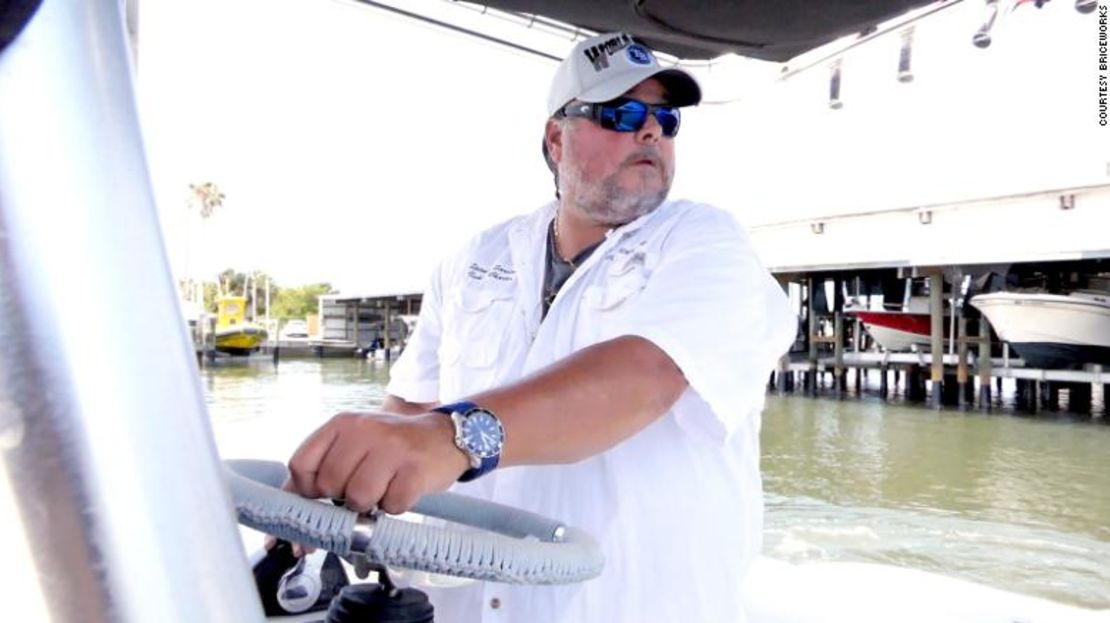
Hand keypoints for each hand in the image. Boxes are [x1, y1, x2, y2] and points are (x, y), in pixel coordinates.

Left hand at [286, 411, 467, 514]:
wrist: (444, 437)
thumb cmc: (392, 448)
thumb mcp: (354, 446)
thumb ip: (319, 471)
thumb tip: (285, 513)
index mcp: (342, 424)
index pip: (300, 464)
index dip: (307, 489)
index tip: (323, 495)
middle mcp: (364, 431)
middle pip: (329, 485)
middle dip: (343, 498)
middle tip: (364, 487)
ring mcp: (391, 449)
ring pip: (358, 498)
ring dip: (371, 504)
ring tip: (384, 488)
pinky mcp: (415, 469)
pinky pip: (391, 506)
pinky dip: (395, 506)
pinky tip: (403, 489)